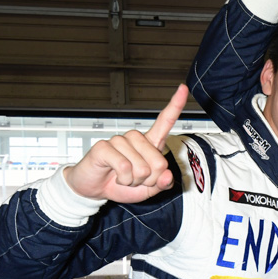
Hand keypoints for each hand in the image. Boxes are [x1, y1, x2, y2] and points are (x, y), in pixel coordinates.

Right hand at [63, 85, 187, 202]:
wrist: (94, 190)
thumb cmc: (121, 184)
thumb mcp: (147, 189)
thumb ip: (161, 183)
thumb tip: (167, 176)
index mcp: (149, 143)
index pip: (164, 121)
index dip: (175, 105)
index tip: (183, 88)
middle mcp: (135, 138)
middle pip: (159, 162)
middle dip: (150, 179)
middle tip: (136, 180)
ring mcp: (119, 140)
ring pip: (142, 168)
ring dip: (134, 180)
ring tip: (124, 177)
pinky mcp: (104, 146)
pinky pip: (124, 168)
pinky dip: (123, 179)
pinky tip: (115, 175)